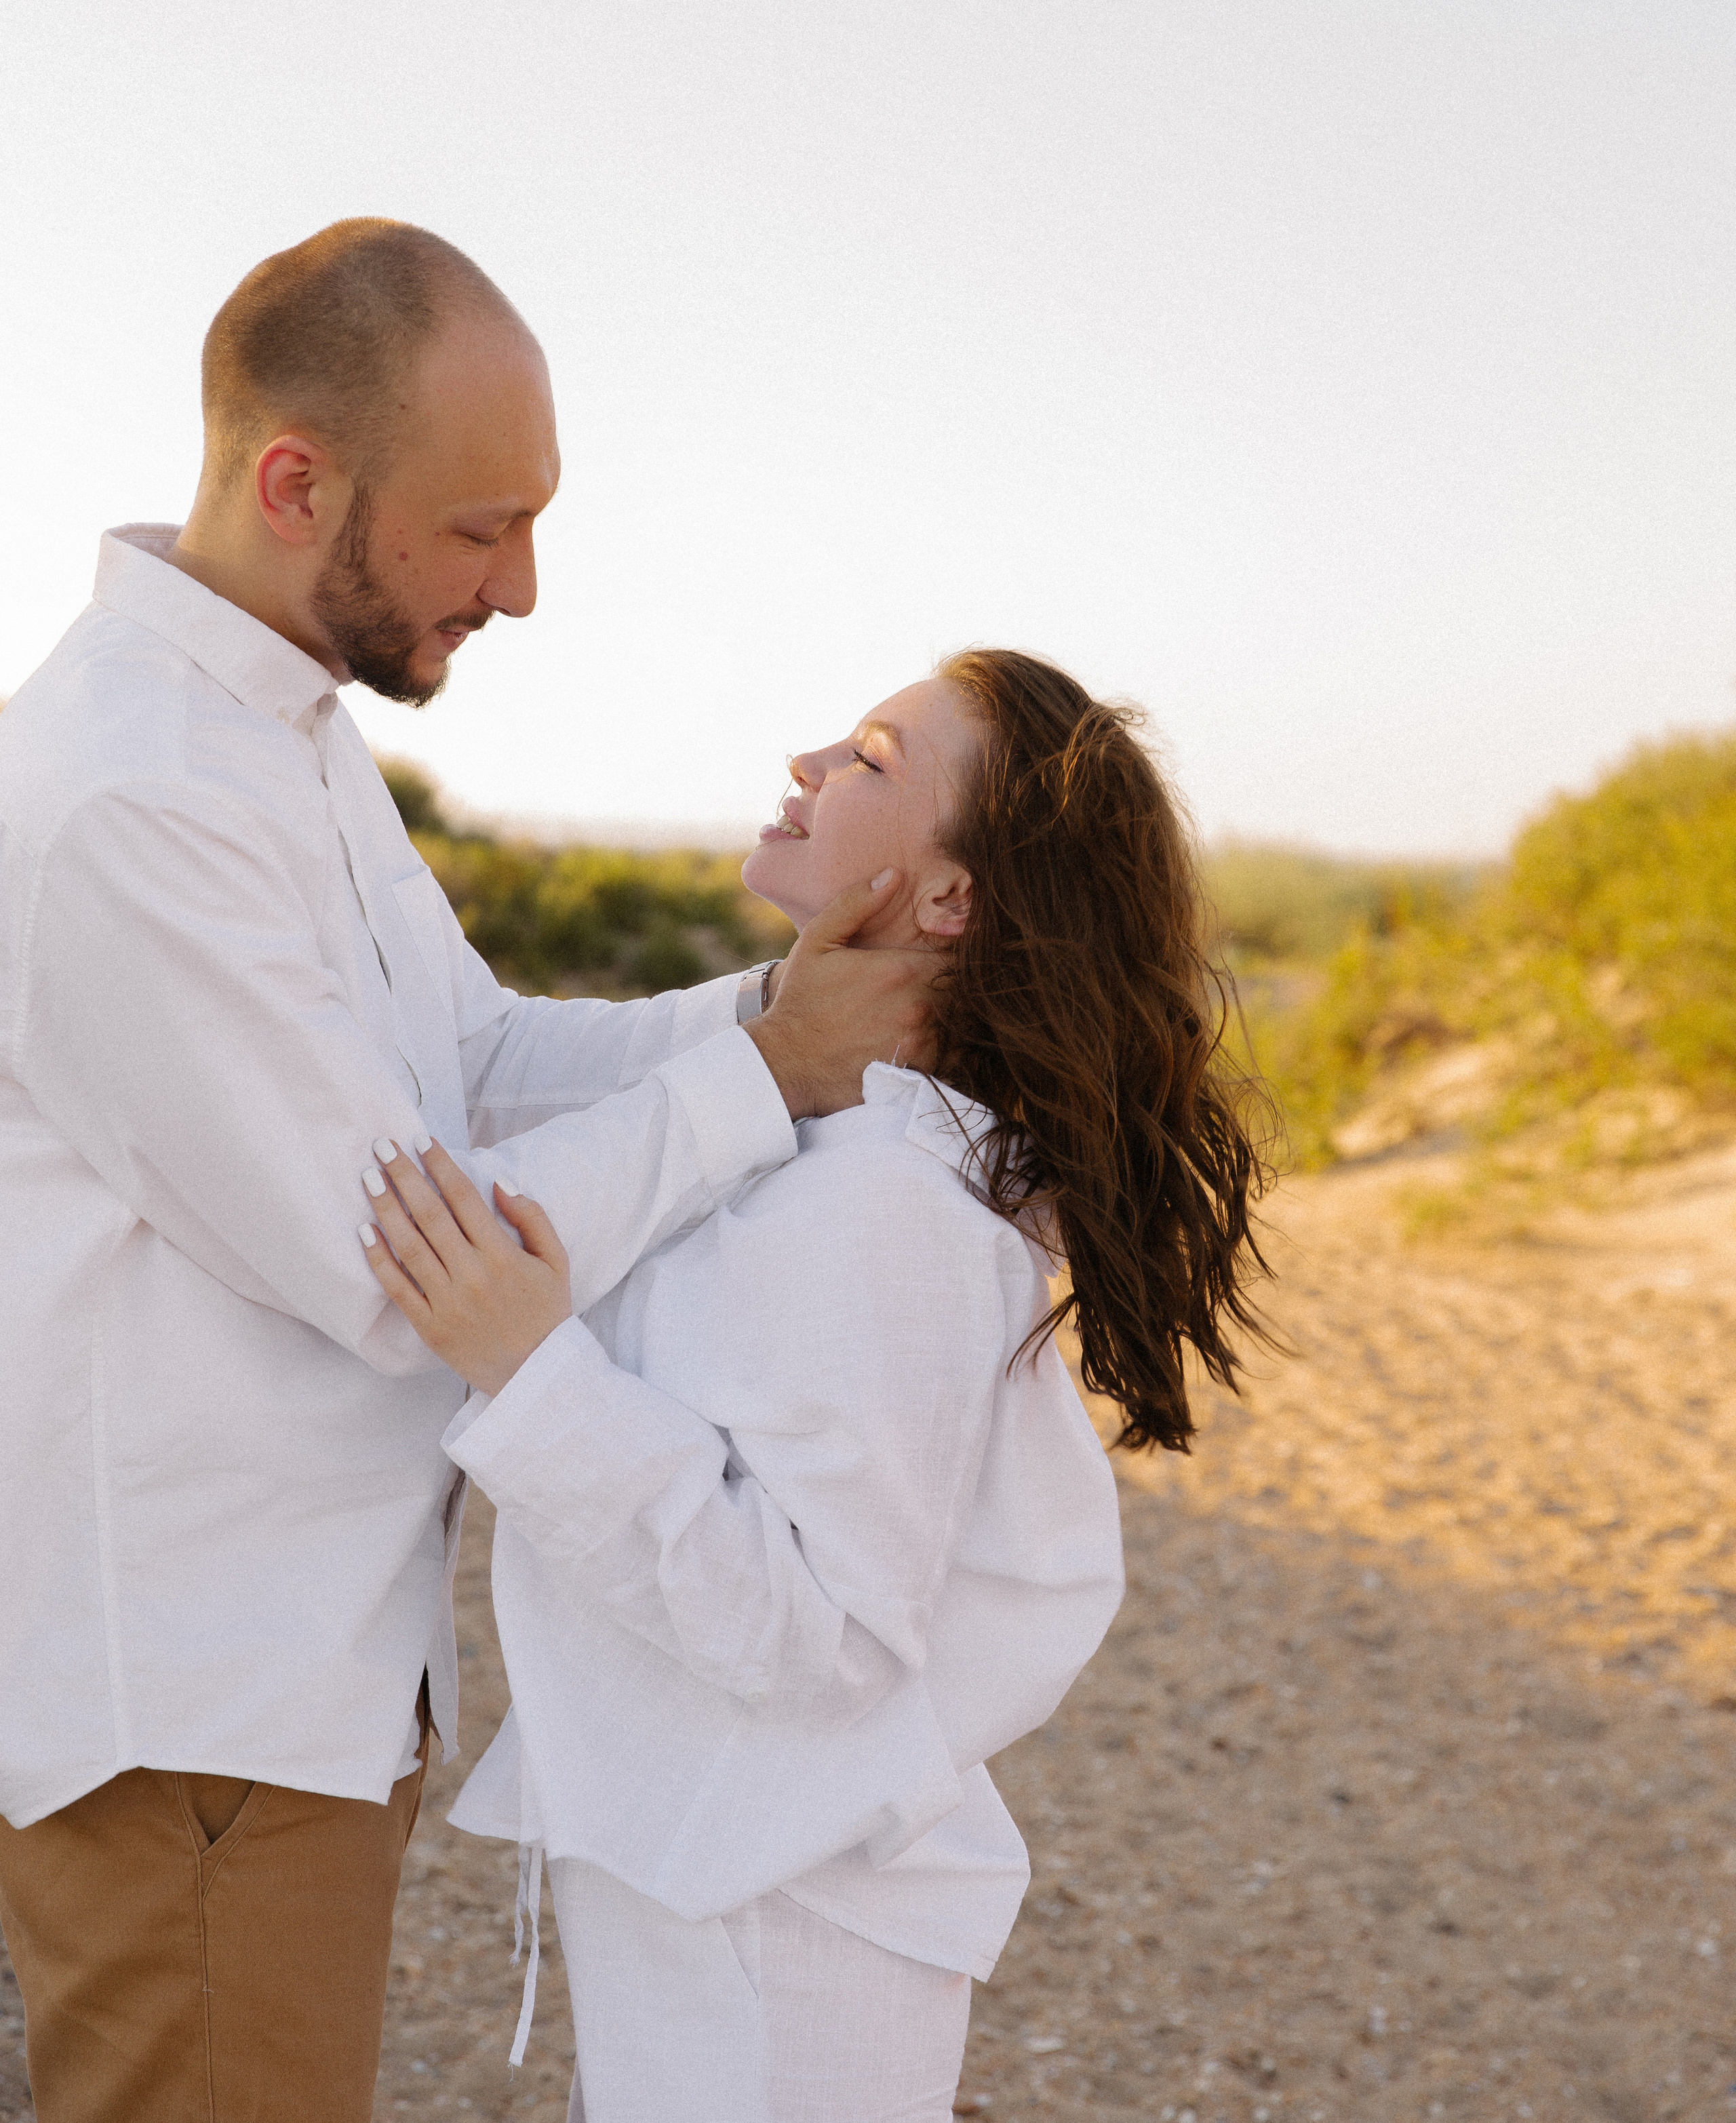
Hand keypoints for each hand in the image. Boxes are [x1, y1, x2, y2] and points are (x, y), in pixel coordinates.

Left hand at [359, 1138, 571, 1395]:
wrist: (536, 1374)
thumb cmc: (546, 1312)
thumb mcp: (556, 1261)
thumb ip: (532, 1218)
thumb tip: (498, 1183)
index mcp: (503, 1256)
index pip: (464, 1199)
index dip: (441, 1166)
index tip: (421, 1140)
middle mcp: (472, 1275)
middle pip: (430, 1215)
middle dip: (404, 1176)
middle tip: (382, 1146)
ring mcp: (447, 1303)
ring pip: (409, 1247)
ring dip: (385, 1209)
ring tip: (368, 1178)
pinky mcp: (430, 1327)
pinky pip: (398, 1289)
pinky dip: (379, 1260)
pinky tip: (365, 1232)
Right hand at [744, 871, 943, 1118]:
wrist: (786, 1064)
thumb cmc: (802, 1000)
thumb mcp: (817, 942)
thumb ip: (855, 904)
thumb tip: (894, 875)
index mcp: (901, 970)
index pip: (959, 953)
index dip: (960, 951)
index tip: (950, 952)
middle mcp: (919, 1007)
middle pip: (966, 988)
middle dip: (961, 982)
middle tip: (948, 980)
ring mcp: (922, 1043)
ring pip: (965, 1021)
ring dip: (958, 1014)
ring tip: (943, 1009)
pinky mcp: (920, 1073)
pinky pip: (956, 1056)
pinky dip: (954, 1046)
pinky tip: (936, 1038)